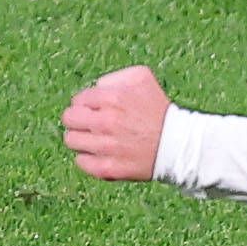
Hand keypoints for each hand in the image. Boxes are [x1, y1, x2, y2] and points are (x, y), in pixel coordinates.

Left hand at [63, 66, 170, 181]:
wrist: (178, 144)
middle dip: (78, 119)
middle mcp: (106, 122)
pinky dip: (88, 158)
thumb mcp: (142, 78)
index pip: (77, 100)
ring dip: (81, 138)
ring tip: (95, 139)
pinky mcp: (108, 168)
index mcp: (112, 98)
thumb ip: (114, 77)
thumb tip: (95, 88)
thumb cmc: (158, 109)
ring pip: (71, 140)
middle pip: (68, 119)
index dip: (85, 104)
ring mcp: (106, 147)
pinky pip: (81, 162)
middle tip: (90, 124)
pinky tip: (100, 154)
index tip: (95, 109)